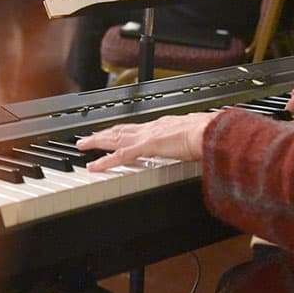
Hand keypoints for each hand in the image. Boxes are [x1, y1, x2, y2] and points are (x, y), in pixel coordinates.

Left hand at [76, 113, 215, 171]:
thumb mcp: (196, 138)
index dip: (123, 130)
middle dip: (103, 133)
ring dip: (97, 141)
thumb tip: (195, 147)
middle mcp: (151, 127)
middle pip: (121, 129)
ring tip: (83, 145)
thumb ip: (190, 143)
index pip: (137, 128)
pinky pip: (120, 156)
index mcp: (163, 125)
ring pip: (115, 138)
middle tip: (89, 137)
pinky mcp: (145, 146)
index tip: (114, 132)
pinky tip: (94, 166)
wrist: (210, 131)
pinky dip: (105, 161)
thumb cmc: (208, 134)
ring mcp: (147, 136)